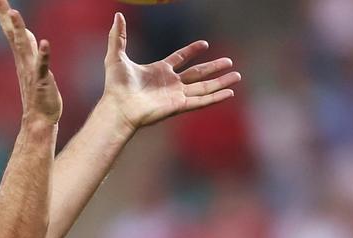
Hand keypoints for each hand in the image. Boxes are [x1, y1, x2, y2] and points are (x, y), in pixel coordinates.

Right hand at [0, 0, 61, 125]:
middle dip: (5, 14)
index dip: (3, 12)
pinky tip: (46, 43)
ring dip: (18, 29)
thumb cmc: (38, 94)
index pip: (10, 30)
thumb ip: (30, 47)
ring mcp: (31, 70)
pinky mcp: (42, 81)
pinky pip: (42, 66)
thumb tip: (25, 31)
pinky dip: (43, 55)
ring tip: (13, 12)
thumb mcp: (34, 65)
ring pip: (23, 46)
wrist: (39, 120)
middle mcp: (23, 60)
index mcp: (21, 56)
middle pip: (12, 33)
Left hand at [101, 12, 241, 131]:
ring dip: (221, 82)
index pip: (179, 58)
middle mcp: (170, 83)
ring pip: (204, 87)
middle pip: (197, 74)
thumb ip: (118, 36)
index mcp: (158, 71)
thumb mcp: (116, 56)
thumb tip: (117, 15)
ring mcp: (175, 95)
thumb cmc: (115, 85)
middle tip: (229, 61)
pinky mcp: (179, 106)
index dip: (191, 51)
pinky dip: (216, 97)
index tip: (204, 44)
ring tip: (237, 76)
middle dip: (214, 67)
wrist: (118, 106)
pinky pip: (202, 101)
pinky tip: (230, 93)